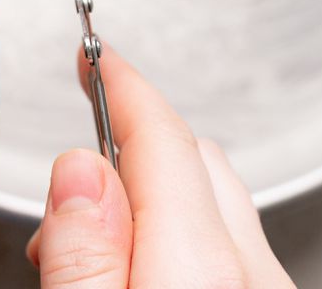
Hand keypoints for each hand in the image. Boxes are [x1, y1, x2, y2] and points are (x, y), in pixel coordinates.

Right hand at [28, 44, 295, 288]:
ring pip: (219, 207)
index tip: (94, 56)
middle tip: (65, 182)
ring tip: (91, 240)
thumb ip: (81, 255)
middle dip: (130, 151)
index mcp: (204, 271)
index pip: (164, 139)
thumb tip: (77, 172)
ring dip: (157, 199)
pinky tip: (138, 274)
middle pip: (197, 163)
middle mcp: (255, 277)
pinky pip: (233, 252)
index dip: (121, 87)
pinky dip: (184, 241)